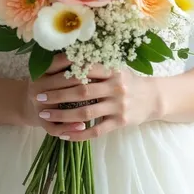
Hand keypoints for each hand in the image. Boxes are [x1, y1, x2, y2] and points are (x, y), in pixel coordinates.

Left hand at [27, 54, 157, 140]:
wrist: (153, 98)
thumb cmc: (128, 81)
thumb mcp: (116, 69)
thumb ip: (96, 66)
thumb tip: (66, 59)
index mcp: (112, 70)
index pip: (85, 69)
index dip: (64, 73)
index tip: (45, 76)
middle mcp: (115, 87)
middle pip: (82, 91)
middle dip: (58, 95)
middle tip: (40, 99)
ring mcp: (118, 106)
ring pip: (86, 112)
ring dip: (63, 115)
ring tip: (47, 115)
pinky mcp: (120, 122)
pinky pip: (96, 130)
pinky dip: (79, 134)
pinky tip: (65, 134)